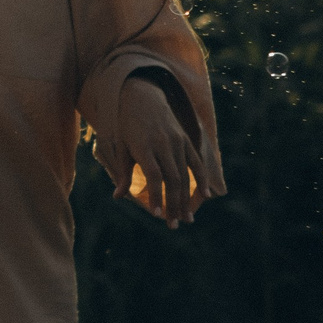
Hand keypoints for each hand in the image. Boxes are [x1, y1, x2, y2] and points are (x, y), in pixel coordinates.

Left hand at [93, 81, 208, 227]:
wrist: (141, 97)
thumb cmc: (127, 126)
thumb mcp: (121, 147)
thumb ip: (123, 172)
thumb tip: (118, 197)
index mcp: (144, 147)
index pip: (154, 176)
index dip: (156, 196)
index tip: (156, 215)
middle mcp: (163, 144)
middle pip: (172, 179)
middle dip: (173, 204)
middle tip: (173, 225)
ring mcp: (177, 142)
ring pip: (185, 174)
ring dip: (185, 198)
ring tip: (186, 218)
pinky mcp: (185, 140)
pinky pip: (196, 162)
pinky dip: (201, 178)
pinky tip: (204, 195)